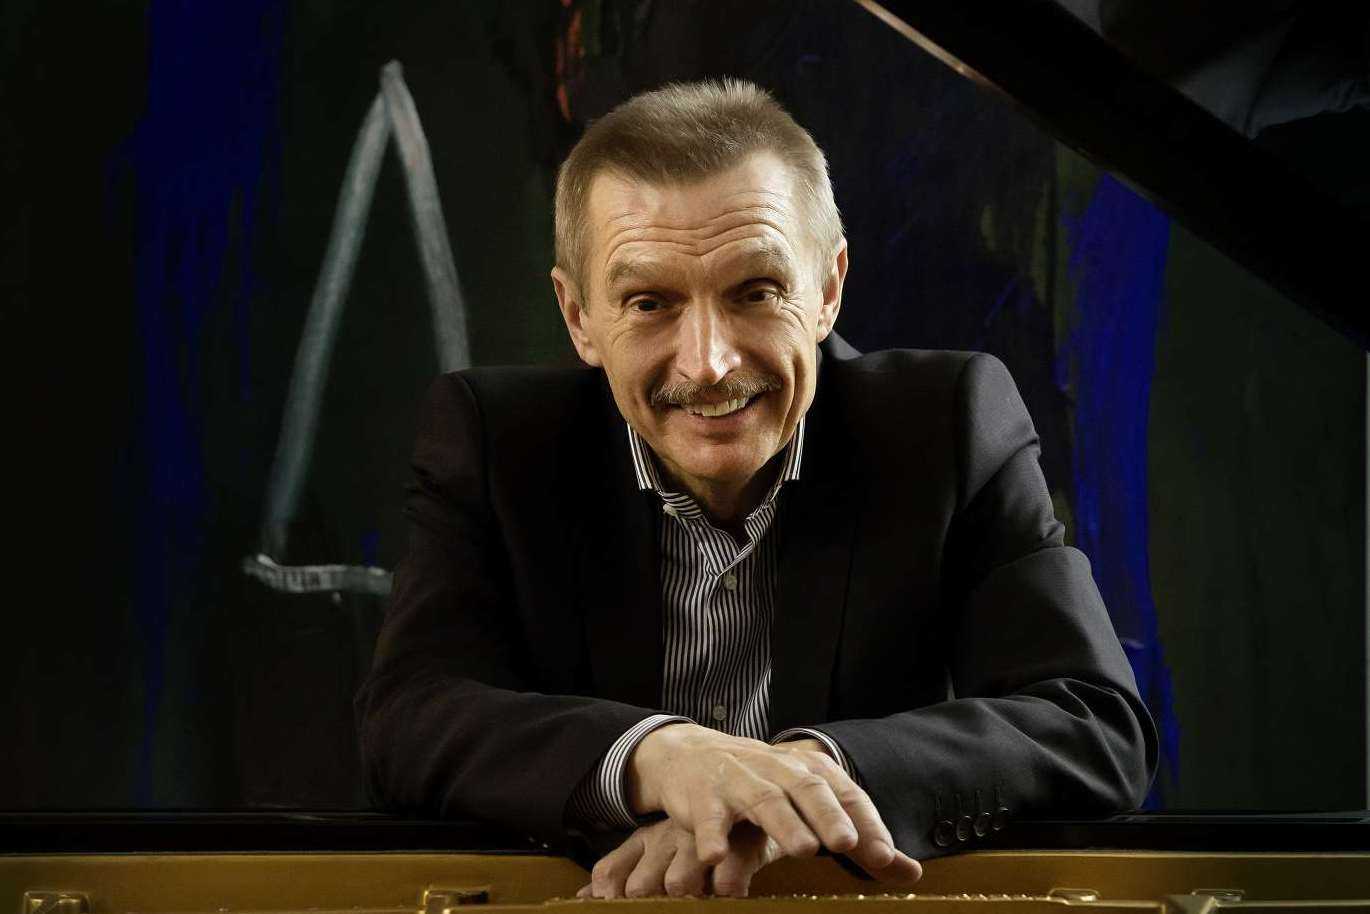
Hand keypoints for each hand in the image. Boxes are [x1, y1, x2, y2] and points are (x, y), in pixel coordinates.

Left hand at [576, 818, 780, 898]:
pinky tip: (727, 893)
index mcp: (646, 840)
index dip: (608, 898)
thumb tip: (584, 899)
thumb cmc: (699, 838)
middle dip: (649, 904)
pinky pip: (725, 880)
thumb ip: (621, 872)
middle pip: (641, 887)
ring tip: (698, 898)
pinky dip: (725, 892)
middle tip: (666, 904)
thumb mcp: (656, 851)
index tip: (614, 908)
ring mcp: (704, 842)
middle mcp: (668, 840)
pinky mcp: (740, 846)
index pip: (610, 874)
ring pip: (678, 884)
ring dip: (684, 898)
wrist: (760, 799)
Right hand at [626, 723, 921, 882]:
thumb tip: (913, 873)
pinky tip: (716, 856)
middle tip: (846, 842)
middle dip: (828, 815)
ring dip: (784, 822)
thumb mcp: (810, 809)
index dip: (867, 822)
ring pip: (765, 799)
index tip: (885, 855)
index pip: (846, 794)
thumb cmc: (763, 789)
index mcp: (809, 772)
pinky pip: (708, 818)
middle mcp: (778, 771)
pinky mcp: (702, 797)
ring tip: (803, 848)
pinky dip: (711, 835)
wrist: (691, 756)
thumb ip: (858, 840)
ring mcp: (740, 781)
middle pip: (808, 789)